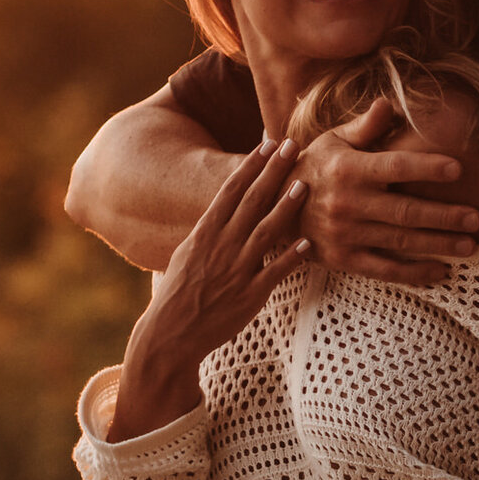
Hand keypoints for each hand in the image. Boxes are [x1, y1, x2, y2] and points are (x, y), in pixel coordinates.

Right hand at [110, 137, 310, 438]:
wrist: (169, 335)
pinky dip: (291, 259)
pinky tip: (309, 244)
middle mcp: (220, 247)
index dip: (250, 166)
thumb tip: (226, 207)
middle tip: (292, 146)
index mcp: (203, 233)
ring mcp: (235, 271)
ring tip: (304, 185)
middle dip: (272, 172)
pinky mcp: (249, 297)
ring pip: (264, 233)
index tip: (267, 144)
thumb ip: (211, 230)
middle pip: (250, 202)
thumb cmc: (180, 292)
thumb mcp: (188, 253)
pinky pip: (274, 274)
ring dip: (285, 208)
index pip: (229, 191)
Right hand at [299, 98, 478, 285]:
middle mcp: (348, 202)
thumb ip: (364, 126)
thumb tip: (389, 102)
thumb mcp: (332, 140)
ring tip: (470, 245)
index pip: (394, 167)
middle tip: (477, 217)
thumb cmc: (313, 167)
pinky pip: (384, 269)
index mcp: (349, 168)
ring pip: (399, 241)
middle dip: (443, 215)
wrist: (272, 206)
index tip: (458, 168)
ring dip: (438, 244)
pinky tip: (441, 271)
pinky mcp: (343, 258)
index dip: (427, 167)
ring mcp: (345, 234)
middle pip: (404, 211)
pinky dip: (414, 273)